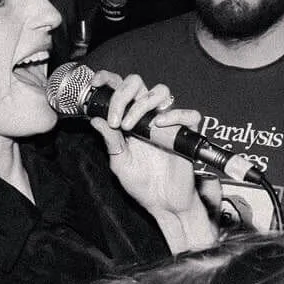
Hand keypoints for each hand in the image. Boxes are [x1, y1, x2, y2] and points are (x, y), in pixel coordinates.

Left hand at [91, 70, 219, 248]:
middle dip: (123, 95)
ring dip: (143, 104)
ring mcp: (167, 123)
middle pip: (138, 83)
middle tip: (116, 120)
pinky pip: (188, 114)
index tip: (96, 84)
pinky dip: (174, 115)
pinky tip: (159, 125)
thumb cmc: (142, 184)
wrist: (163, 203)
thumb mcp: (119, 162)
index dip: (108, 79)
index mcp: (129, 119)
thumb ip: (110, 140)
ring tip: (133, 127)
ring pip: (161, 91)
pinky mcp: (185, 133)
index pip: (120, 89)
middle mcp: (147, 116)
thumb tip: (95, 119)